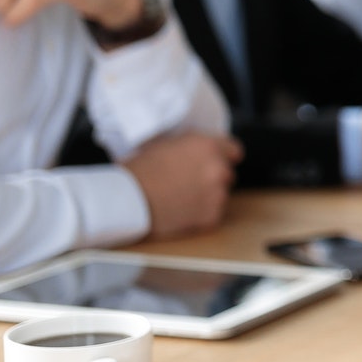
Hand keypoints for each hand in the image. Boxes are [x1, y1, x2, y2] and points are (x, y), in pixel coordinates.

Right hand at [120, 132, 240, 239]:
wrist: (127, 199)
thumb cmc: (139, 170)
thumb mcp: (166, 144)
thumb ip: (190, 147)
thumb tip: (197, 152)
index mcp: (208, 146)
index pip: (234, 150)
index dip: (223, 157)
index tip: (216, 162)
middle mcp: (218, 169)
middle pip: (226, 174)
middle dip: (212, 179)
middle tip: (188, 184)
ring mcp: (217, 194)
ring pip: (220, 196)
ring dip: (207, 197)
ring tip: (180, 199)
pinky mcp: (211, 217)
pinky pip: (211, 215)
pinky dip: (200, 215)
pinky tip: (180, 212)